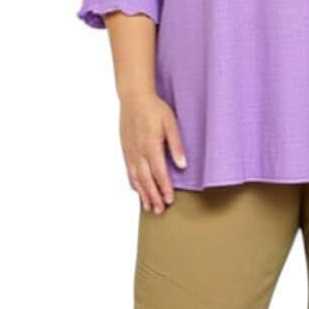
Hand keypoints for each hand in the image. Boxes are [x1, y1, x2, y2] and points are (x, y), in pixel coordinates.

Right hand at [119, 90, 186, 212]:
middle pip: (146, 181)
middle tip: (160, 210)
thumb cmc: (154, 108)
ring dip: (143, 194)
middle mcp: (138, 152)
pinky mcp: (126, 150)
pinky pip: (129, 171)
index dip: (164, 188)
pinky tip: (137, 190)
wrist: (134, 97)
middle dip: (153, 197)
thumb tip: (182, 165)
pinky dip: (134, 183)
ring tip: (149, 207)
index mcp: (150, 146)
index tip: (169, 200)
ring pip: (136, 179)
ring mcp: (130, 152)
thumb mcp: (171, 123)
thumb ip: (176, 145)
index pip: (159, 174)